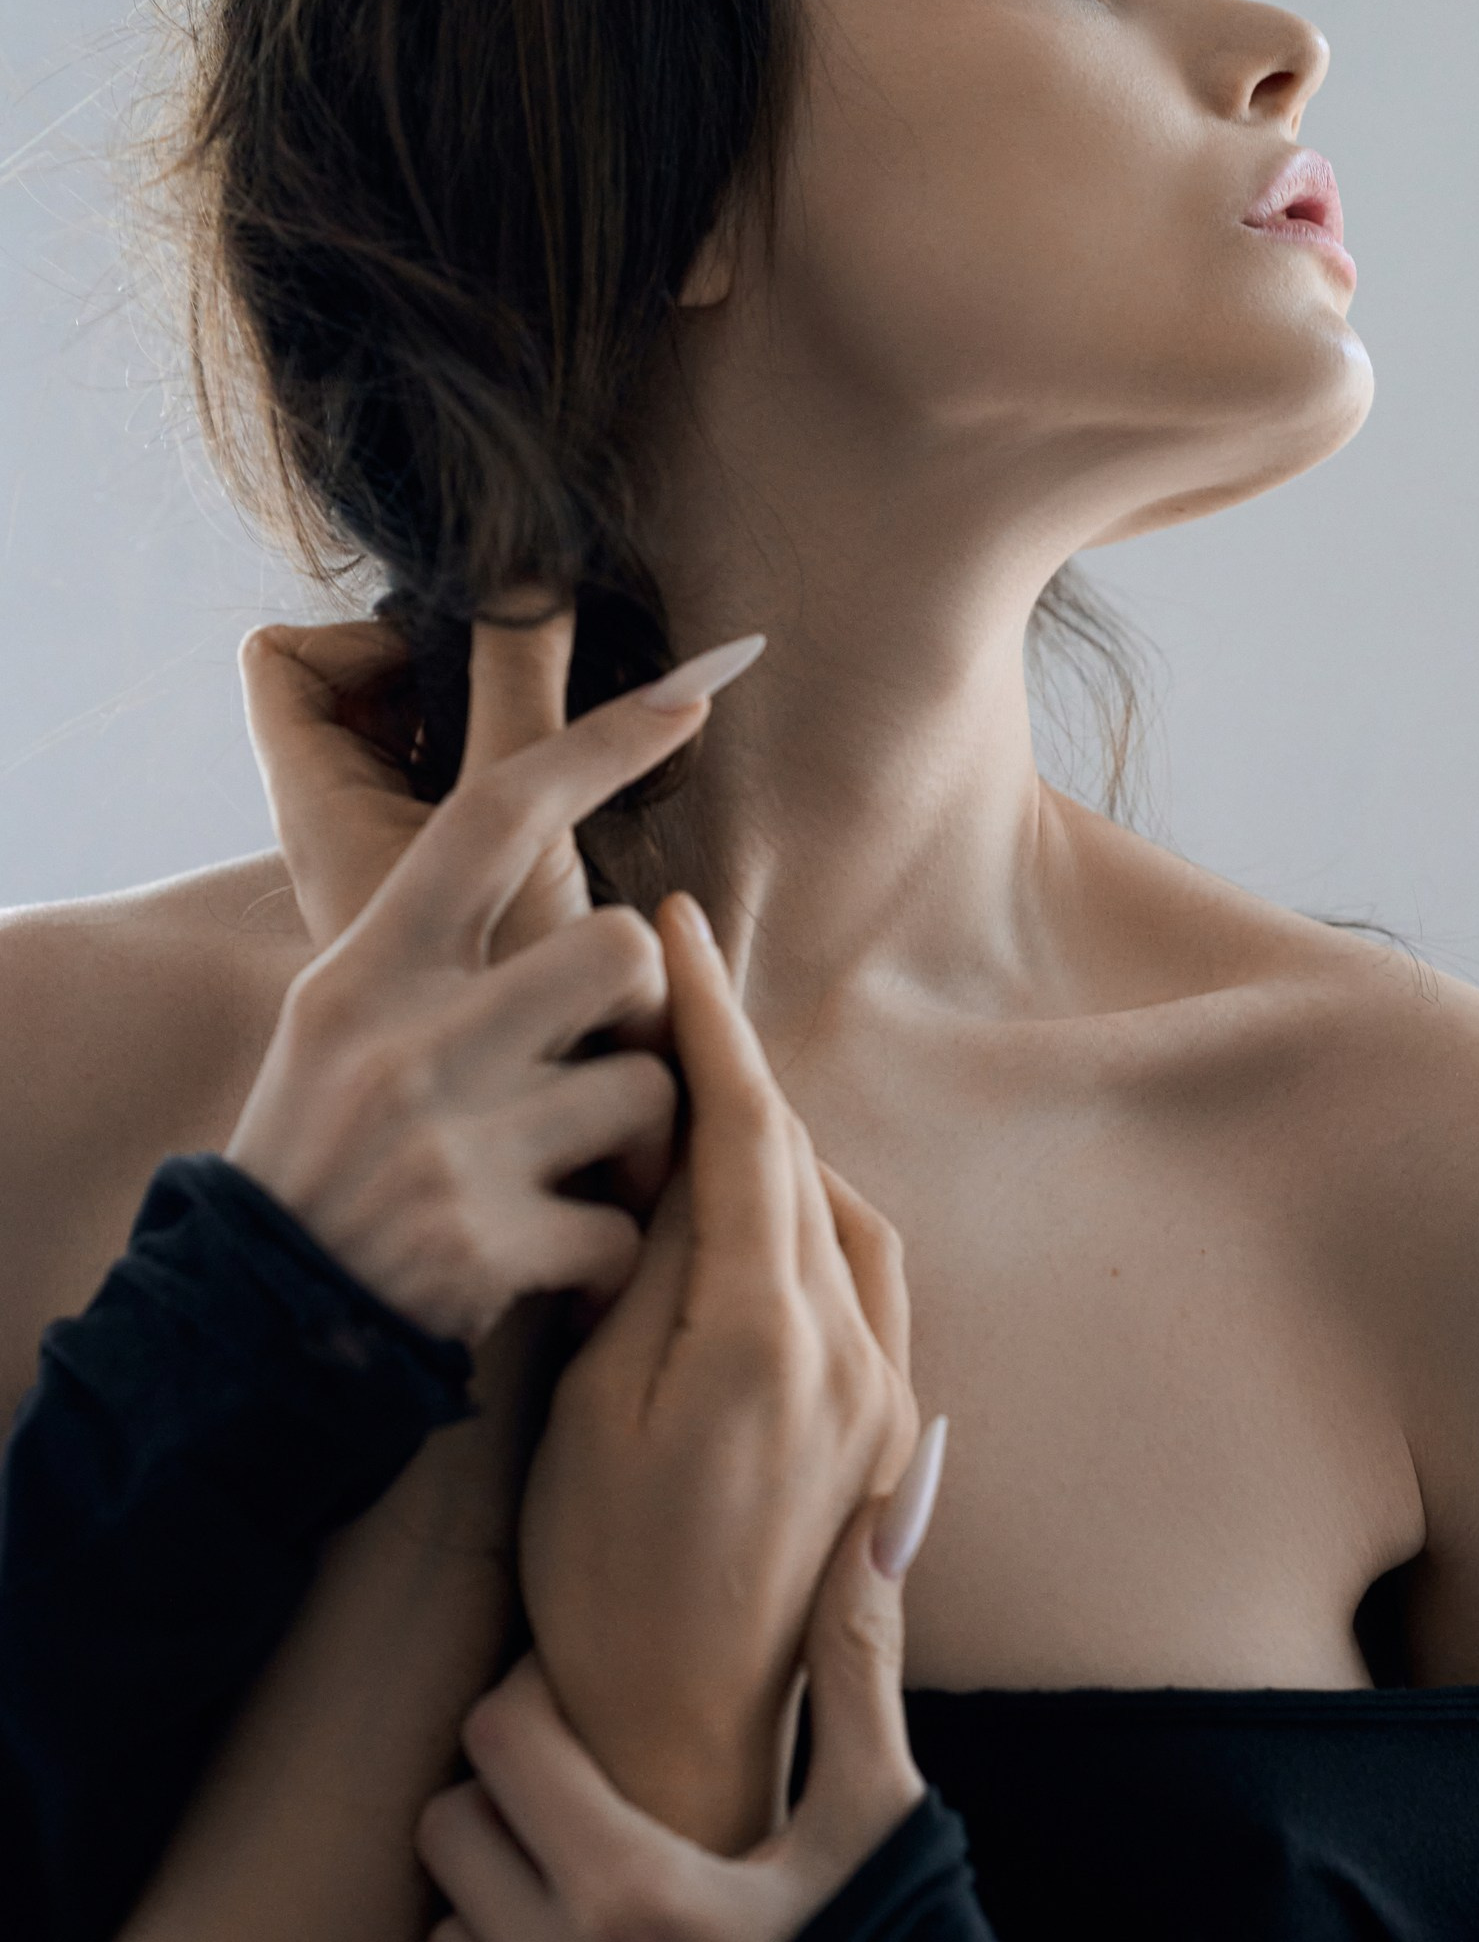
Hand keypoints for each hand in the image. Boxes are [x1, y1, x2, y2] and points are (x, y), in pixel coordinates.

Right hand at [225, 629, 765, 1343]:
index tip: (693, 692)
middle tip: (597, 1056)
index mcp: (371, 967)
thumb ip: (440, 950)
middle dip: (638, 1003)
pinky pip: (631, 1223)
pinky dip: (613, 1252)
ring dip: (637, 1136)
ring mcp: (455, 1144)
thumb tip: (563, 863)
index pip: (496, 814)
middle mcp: (412, 1038)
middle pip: (621, 948)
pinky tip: (555, 1263)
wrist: (241, 1332)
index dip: (601, 744)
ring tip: (571, 1172)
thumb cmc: (316, 1156)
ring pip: (650, 1086)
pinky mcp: (492, 1248)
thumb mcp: (341, 1021)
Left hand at [240, 605, 594, 957]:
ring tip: (554, 737)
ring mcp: (393, 845)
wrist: (547, 1107)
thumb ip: (519, 683)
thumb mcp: (512, 809)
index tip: (452, 662)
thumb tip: (532, 571)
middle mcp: (342, 819)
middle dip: (443, 665)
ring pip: (418, 729)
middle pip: (361, 683)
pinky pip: (459, 775)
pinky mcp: (447, 869)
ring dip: (489, 709)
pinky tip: (568, 783)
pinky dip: (509, 758)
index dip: (361, 635)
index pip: (281, 660)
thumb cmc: (506, 973)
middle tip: (523, 683)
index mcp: (317, 802)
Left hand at [418, 1422, 947, 1941]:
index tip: (600, 1693)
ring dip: (494, 1886)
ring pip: (443, 1919)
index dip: (541, 1690)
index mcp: (635, 1895)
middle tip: (587, 1777)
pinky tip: (578, 1935)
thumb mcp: (879, 1815)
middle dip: (507, 1787)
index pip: (498, 1734)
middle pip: (449, 1820)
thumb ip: (862, 1658)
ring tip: (581, 1868)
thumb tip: (898, 1489)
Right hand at [515, 897, 918, 1852]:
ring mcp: (887, 1392)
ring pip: (844, 1213)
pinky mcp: (894, 1427)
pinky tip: (757, 1218)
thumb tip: (678, 1155)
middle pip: (800, 1160)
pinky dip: (812, 1218)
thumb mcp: (588, 1410)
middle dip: (739, 1069)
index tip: (678, 926)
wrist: (684, 1730)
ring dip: (779, 1147)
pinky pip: (868, 1276)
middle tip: (676, 995)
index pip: (745, 1133)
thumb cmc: (603, 1581)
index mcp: (765, 1339)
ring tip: (700, 1112)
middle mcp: (852, 1351)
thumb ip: (649, 1268)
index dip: (711, 1018)